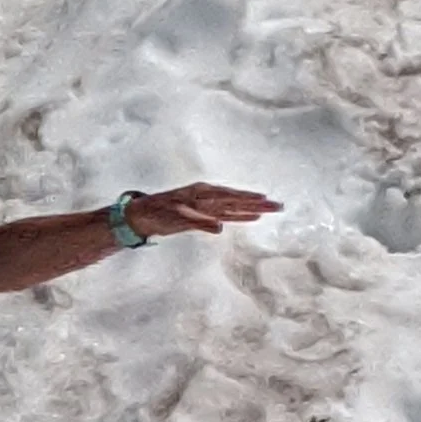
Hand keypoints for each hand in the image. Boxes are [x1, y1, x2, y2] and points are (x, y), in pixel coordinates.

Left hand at [126, 182, 281, 238]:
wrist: (140, 215)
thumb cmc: (156, 214)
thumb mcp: (175, 219)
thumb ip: (198, 222)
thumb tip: (220, 227)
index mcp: (201, 193)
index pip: (229, 197)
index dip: (247, 200)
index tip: (265, 201)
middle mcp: (207, 197)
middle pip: (237, 200)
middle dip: (258, 204)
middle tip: (279, 206)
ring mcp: (207, 205)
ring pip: (235, 207)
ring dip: (253, 209)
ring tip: (272, 210)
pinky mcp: (205, 214)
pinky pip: (227, 215)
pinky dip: (240, 216)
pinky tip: (253, 217)